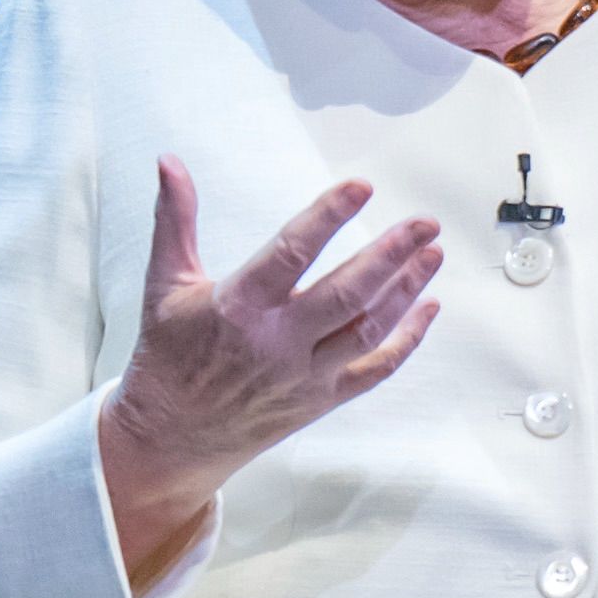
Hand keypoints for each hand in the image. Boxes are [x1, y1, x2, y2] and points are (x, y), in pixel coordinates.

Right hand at [98, 159, 438, 587]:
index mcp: (238, 307)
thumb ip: (175, 219)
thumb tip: (169, 161)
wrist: (171, 436)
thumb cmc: (169, 354)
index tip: (362, 188)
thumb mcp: (165, 283)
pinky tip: (429, 307)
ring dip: (407, 290)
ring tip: (433, 254)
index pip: (291, 253)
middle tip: (425, 224)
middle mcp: (276, 342)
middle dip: (392, 255)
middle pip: (347, 293)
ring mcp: (303, 375)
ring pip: (368, 329)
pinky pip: (374, 370)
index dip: (329, 217)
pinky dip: (407, 340)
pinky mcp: (321, 400)